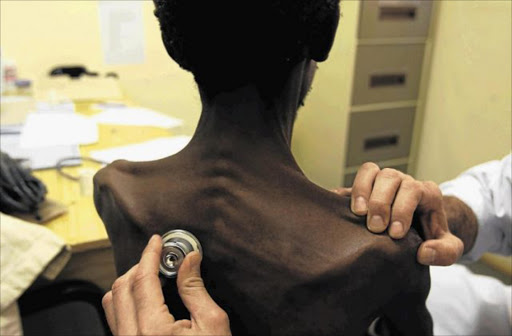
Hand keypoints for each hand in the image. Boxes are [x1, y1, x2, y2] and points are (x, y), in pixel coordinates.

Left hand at [102, 235, 230, 335]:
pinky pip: (115, 319)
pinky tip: (146, 298)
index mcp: (153, 331)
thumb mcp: (212, 324)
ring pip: (111, 303)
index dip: (149, 254)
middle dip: (138, 266)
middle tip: (158, 257)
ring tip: (150, 276)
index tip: (156, 240)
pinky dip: (126, 301)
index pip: (142, 279)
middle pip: (120, 287)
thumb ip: (195, 288)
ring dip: (128, 282)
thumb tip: (189, 259)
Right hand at [334, 163, 462, 265]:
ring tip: (358, 214)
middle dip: (381, 202)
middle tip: (376, 227)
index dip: (403, 209)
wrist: (420, 230)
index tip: (396, 233)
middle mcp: (403, 181)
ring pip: (371, 171)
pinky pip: (355, 178)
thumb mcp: (448, 248)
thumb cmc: (432, 238)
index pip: (414, 190)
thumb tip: (424, 252)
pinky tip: (340, 206)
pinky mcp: (366, 187)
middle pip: (390, 177)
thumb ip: (446, 252)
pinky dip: (346, 190)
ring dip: (362, 191)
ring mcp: (383, 181)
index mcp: (426, 192)